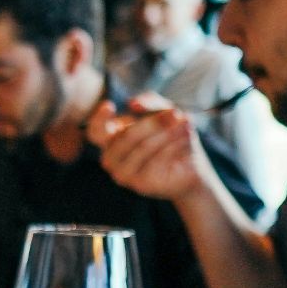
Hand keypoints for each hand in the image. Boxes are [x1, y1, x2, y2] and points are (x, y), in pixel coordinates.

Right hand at [90, 97, 215, 203]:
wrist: (191, 167)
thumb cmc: (172, 137)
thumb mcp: (163, 113)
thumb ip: (150, 103)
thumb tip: (132, 103)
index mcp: (111, 140)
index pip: (95, 131)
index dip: (99, 119)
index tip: (110, 105)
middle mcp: (111, 159)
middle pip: (126, 136)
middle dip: (153, 123)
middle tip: (175, 113)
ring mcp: (123, 174)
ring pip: (143, 147)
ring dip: (168, 133)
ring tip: (186, 125)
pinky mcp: (139, 184)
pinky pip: (156, 161)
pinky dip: (173, 147)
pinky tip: (186, 141)